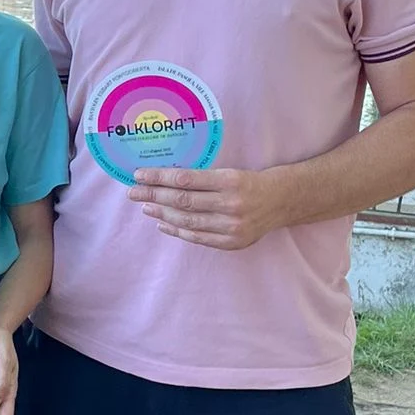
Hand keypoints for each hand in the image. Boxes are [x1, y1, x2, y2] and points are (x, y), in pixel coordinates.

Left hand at [130, 165, 284, 249]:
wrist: (280, 202)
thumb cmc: (249, 182)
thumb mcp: (228, 172)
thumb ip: (200, 178)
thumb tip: (163, 180)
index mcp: (229, 181)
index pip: (185, 179)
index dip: (159, 178)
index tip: (140, 175)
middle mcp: (231, 204)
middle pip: (182, 201)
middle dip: (154, 195)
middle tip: (133, 192)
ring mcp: (231, 226)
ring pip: (187, 221)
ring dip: (162, 213)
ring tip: (145, 206)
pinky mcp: (232, 242)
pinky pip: (197, 237)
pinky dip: (177, 230)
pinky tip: (162, 223)